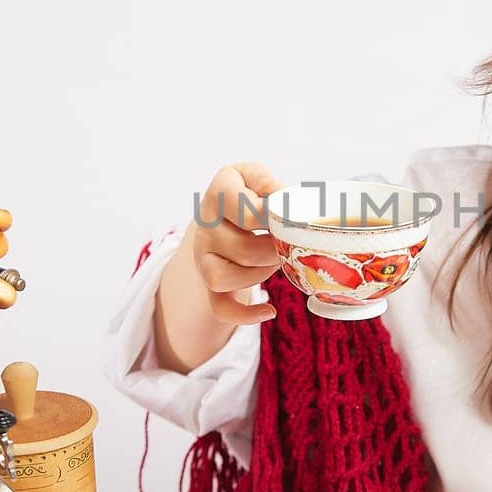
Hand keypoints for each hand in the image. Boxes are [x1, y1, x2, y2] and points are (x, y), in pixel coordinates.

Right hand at [191, 163, 285, 325]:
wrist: (223, 211)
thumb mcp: (257, 177)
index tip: (289, 217)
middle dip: (274, 251)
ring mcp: (203, 254)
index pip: (247, 212)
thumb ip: (271, 184)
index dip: (275, 219)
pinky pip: (219, 306)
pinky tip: (269, 311)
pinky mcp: (209, 278)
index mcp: (218, 192)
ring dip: (259, 275)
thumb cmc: (249, 193)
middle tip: (287, 243)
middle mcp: (204, 224)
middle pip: (242, 250)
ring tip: (274, 261)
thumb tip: (286, 203)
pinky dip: (244, 314)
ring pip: (223, 278)